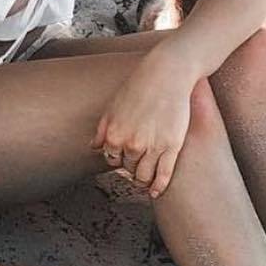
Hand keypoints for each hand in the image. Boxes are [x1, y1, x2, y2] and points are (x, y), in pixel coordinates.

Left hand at [92, 50, 193, 197]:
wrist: (168, 73)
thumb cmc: (140, 85)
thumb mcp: (113, 106)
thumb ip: (102, 130)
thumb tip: (93, 147)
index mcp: (114, 136)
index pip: (112, 159)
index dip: (119, 160)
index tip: (125, 159)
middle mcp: (131, 145)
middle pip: (128, 169)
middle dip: (132, 168)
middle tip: (138, 167)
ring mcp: (152, 148)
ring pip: (144, 176)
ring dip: (143, 181)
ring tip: (145, 181)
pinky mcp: (172, 147)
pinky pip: (163, 175)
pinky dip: (159, 186)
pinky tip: (156, 191)